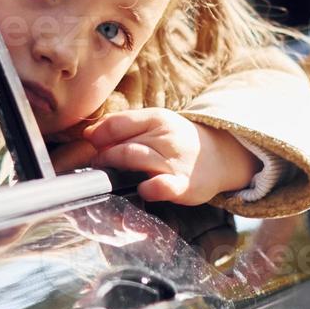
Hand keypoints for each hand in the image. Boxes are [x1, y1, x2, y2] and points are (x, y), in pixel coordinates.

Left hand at [80, 108, 259, 204]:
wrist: (219, 156)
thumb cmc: (177, 142)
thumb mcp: (155, 124)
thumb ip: (124, 126)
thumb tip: (90, 132)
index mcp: (157, 119)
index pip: (118, 123)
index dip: (99, 135)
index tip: (90, 144)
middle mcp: (165, 137)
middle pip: (124, 144)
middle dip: (104, 155)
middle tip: (96, 164)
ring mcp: (174, 161)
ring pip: (136, 158)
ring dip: (115, 166)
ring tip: (107, 176)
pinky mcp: (182, 184)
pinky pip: (164, 186)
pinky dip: (150, 188)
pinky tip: (143, 189)